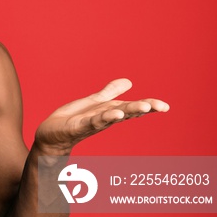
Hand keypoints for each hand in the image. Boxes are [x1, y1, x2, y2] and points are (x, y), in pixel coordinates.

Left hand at [34, 79, 169, 154]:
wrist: (51, 135)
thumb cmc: (73, 119)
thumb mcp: (93, 103)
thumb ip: (109, 93)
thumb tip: (129, 82)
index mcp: (109, 111)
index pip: (131, 106)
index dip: (148, 105)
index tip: (165, 106)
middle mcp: (104, 118)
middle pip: (126, 111)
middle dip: (143, 108)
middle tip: (161, 106)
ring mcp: (92, 123)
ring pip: (113, 116)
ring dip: (128, 112)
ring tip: (145, 108)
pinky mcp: (78, 126)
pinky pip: (94, 121)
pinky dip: (105, 118)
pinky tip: (116, 114)